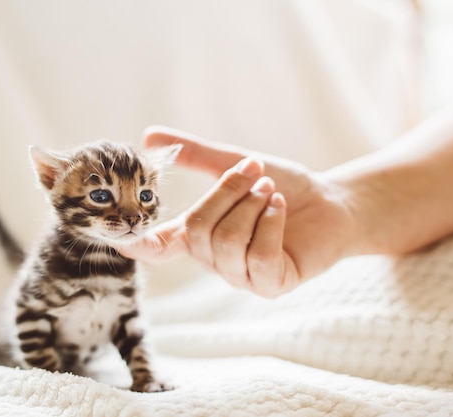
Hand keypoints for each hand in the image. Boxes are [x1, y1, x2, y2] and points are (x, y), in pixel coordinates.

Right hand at [121, 127, 354, 296]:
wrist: (331, 202)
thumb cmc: (280, 186)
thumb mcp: (234, 165)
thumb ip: (195, 155)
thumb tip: (149, 136)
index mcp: (199, 235)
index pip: (161, 248)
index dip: (141, 246)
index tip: (122, 241)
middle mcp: (214, 260)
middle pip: (197, 230)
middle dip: (227, 192)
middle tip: (255, 172)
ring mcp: (241, 276)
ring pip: (226, 241)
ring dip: (252, 205)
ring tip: (271, 192)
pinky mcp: (270, 285)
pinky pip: (258, 256)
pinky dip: (271, 222)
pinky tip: (280, 208)